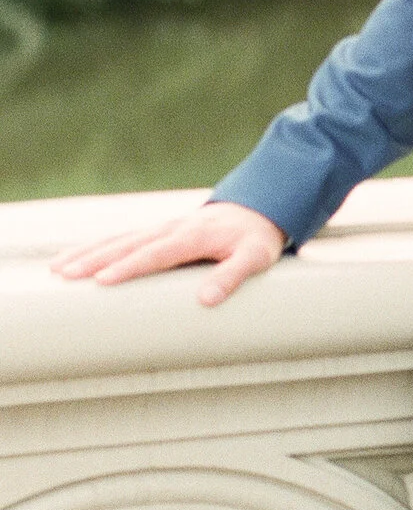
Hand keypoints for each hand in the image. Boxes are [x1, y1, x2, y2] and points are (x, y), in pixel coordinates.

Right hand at [50, 200, 286, 306]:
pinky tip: (73, 258)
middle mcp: (171, 229)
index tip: (103, 281)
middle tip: (64, 275)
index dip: (130, 267)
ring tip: (57, 269)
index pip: (156, 254)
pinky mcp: (156, 232)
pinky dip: (95, 247)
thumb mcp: (255, 258)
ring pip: (117, 240)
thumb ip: (233, 276)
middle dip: (94, 260)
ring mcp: (161, 228)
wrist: (258, 209)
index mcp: (193, 236)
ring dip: (87, 253)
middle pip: (127, 245)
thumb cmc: (256, 239)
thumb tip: (206, 300)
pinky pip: (121, 239)